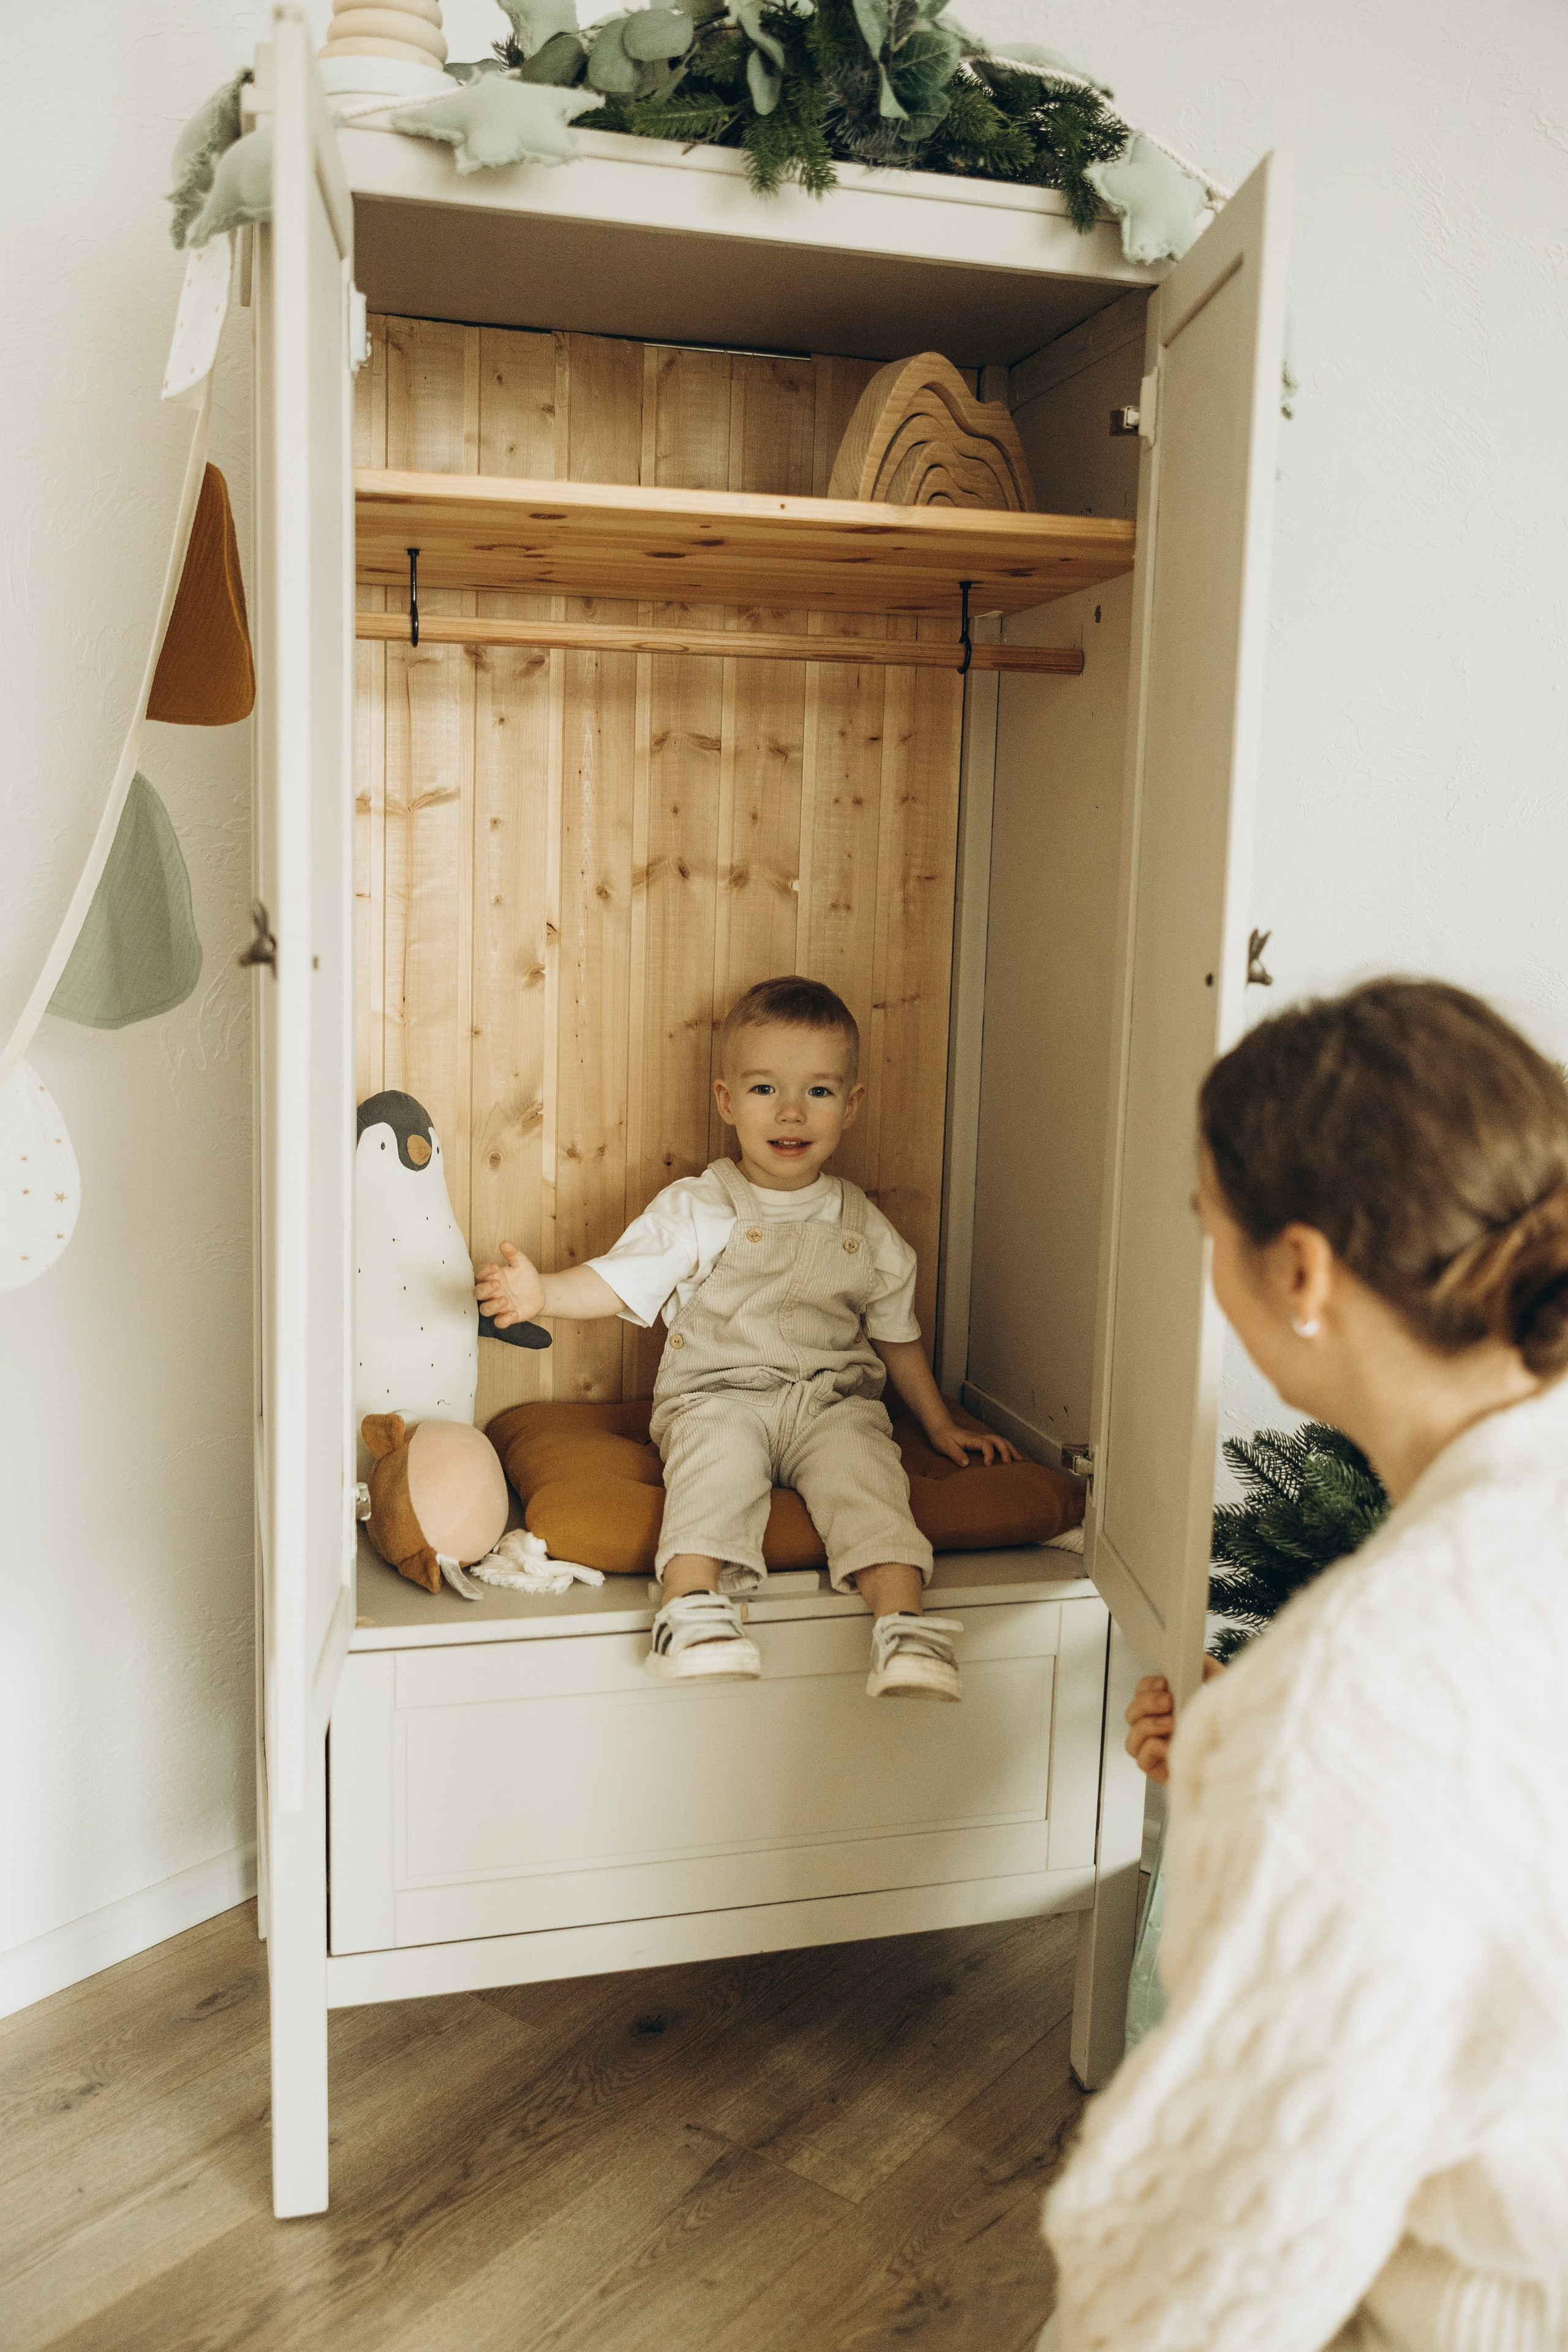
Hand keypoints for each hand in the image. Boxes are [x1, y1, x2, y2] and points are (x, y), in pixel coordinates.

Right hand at [474, 1242, 545, 1328]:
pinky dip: (504, 1320)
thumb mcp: (522, 1263)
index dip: (484, 1271)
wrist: (539, 1292)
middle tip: (497, 1284)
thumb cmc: (525, 1277)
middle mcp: (491, 1292)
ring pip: (484, 1309)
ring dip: (492, 1306)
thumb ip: (513, 1253)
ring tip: (505, 1300)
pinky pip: (499, 1322)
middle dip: (485, 1289)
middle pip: (477, 1293)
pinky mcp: (506, 1317)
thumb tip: (504, 1243)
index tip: (495, 1266)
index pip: (480, 1274)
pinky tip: (514, 1313)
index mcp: (491, 1277)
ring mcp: (497, 1305)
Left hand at [925, 1418, 1020, 1468]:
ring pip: (1000, 1441)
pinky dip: (1007, 1449)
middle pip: (998, 1440)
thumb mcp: (944, 1446)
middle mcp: (979, 1437)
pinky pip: (997, 1444)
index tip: (988, 1465)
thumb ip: (955, 1454)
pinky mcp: (981, 1442)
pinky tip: (1012, 1457)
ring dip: (1010, 1449)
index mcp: (971, 1438)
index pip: (985, 1444)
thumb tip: (966, 1463)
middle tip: (1010, 1464)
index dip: (989, 1454)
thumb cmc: (942, 1438)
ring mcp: (981, 1439)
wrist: (940, 1428)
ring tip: (1020, 1460)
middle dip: (1006, 1451)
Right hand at [1124, 1658, 1222, 1783]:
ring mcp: (1156, 1752)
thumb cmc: (1230, 1722)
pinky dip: (1153, 1750)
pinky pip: (1142, 1761)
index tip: (1164, 1682)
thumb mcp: (1220, 1688)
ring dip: (1148, 1726)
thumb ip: (1206, 1667)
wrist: (1244, 1752)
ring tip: (1171, 1723)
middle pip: (1131, 1714)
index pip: (1140, 1693)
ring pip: (1131, 1739)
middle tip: (1168, 1701)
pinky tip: (1171, 1745)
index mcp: (1165, 1708)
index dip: (1146, 1686)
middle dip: (1146, 1703)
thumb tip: (1195, 1655)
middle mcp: (1157, 1730)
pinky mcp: (1160, 1772)